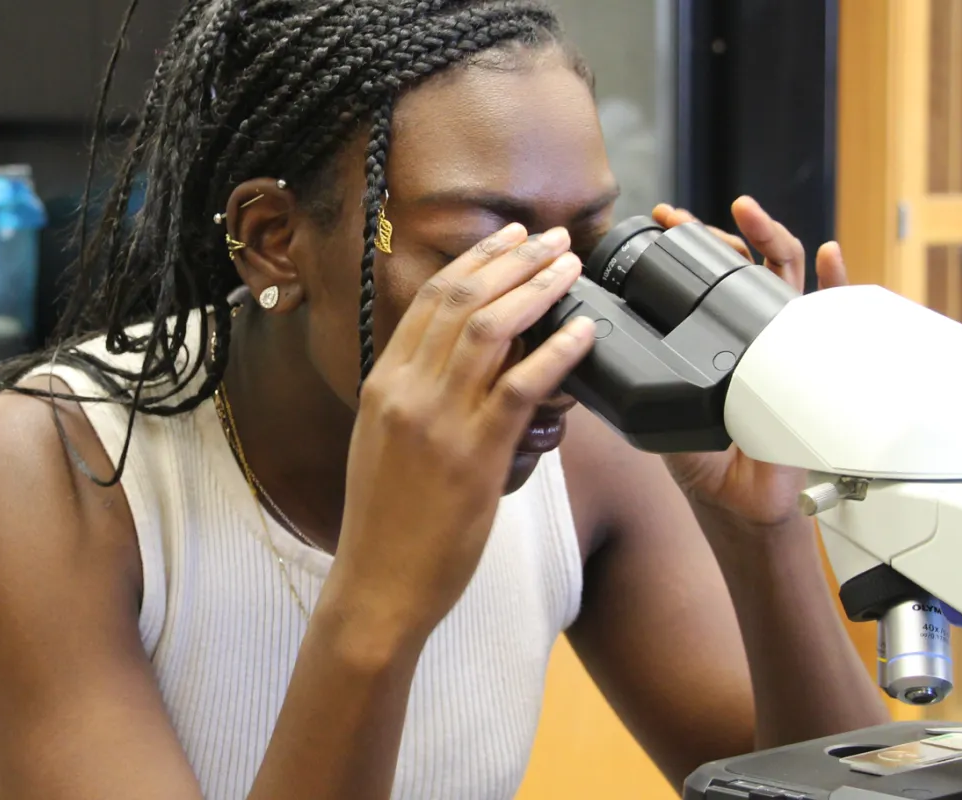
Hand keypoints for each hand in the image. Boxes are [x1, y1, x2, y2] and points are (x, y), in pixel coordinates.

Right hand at [330, 223, 594, 638]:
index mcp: (383, 384)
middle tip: (552, 237)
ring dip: (538, 288)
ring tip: (571, 266)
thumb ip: (416, 399)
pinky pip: (522, 386)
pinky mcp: (474, 455)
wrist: (377, 585)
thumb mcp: (385, 445)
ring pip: (492, 330)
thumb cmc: (387, 524)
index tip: (509, 238)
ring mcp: (438, 420)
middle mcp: (406, 391)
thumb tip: (460, 366)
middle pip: (462, 300)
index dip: (475, 261)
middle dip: (513, 259)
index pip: (429, 301)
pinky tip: (583, 331)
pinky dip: (557, 350)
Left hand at [650, 197, 849, 532]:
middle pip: (740, 264)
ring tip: (745, 213)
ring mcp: (782, 340)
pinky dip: (835, 279)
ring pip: (782, 275)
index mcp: (709, 335)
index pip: (700, 276)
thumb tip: (595, 347)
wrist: (740, 498)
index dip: (685, 245)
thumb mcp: (658, 408)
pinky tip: (828, 253)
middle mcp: (747, 329)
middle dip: (715, 233)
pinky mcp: (816, 361)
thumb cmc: (702, 457)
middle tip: (686, 219)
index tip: (663, 220)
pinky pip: (833, 315)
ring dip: (768, 236)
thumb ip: (637, 375)